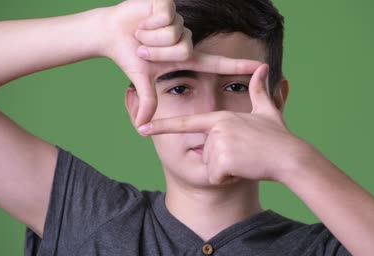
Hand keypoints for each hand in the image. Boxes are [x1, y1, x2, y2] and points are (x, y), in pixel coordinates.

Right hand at [102, 0, 261, 126]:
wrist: (110, 32)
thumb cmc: (129, 55)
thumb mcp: (142, 79)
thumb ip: (149, 100)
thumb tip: (142, 126)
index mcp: (186, 56)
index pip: (219, 63)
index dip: (240, 66)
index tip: (263, 68)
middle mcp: (187, 38)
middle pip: (183, 49)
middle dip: (157, 52)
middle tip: (142, 49)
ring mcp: (180, 21)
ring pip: (174, 34)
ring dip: (150, 39)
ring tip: (141, 35)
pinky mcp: (170, 4)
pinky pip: (165, 19)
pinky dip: (148, 24)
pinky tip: (142, 22)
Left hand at [137, 64, 310, 184]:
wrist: (289, 156)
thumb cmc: (278, 136)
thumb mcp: (267, 111)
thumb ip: (259, 91)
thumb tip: (263, 69)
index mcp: (221, 117)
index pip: (187, 123)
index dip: (163, 126)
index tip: (142, 128)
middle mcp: (216, 128)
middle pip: (205, 153)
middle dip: (222, 161)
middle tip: (243, 154)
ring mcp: (218, 144)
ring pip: (210, 167)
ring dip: (226, 169)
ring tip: (245, 160)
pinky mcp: (221, 160)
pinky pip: (216, 177)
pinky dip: (229, 179)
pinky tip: (244, 169)